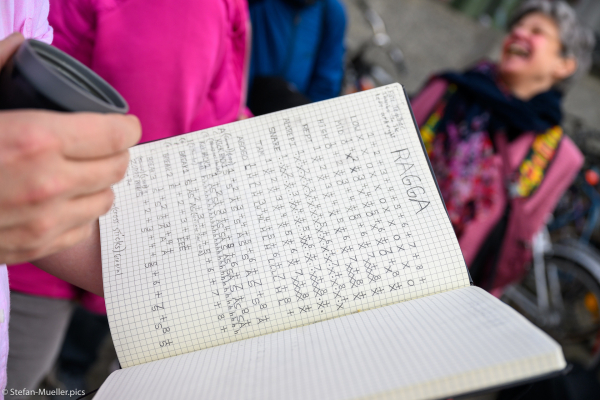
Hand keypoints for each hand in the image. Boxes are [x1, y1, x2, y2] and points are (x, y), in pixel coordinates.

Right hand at [0, 34, 140, 264]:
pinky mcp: (36, 247)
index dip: (126, 126)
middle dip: (117, 152)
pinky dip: (80, 212)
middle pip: (118, 167)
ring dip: (100, 183)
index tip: (123, 124)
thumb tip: (21, 43)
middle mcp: (49, 184)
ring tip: (84, 172)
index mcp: (37, 140)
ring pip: (105, 199)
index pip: (116, 134)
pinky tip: (65, 200)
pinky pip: (82, 228)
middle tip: (105, 146)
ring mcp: (44, 222)